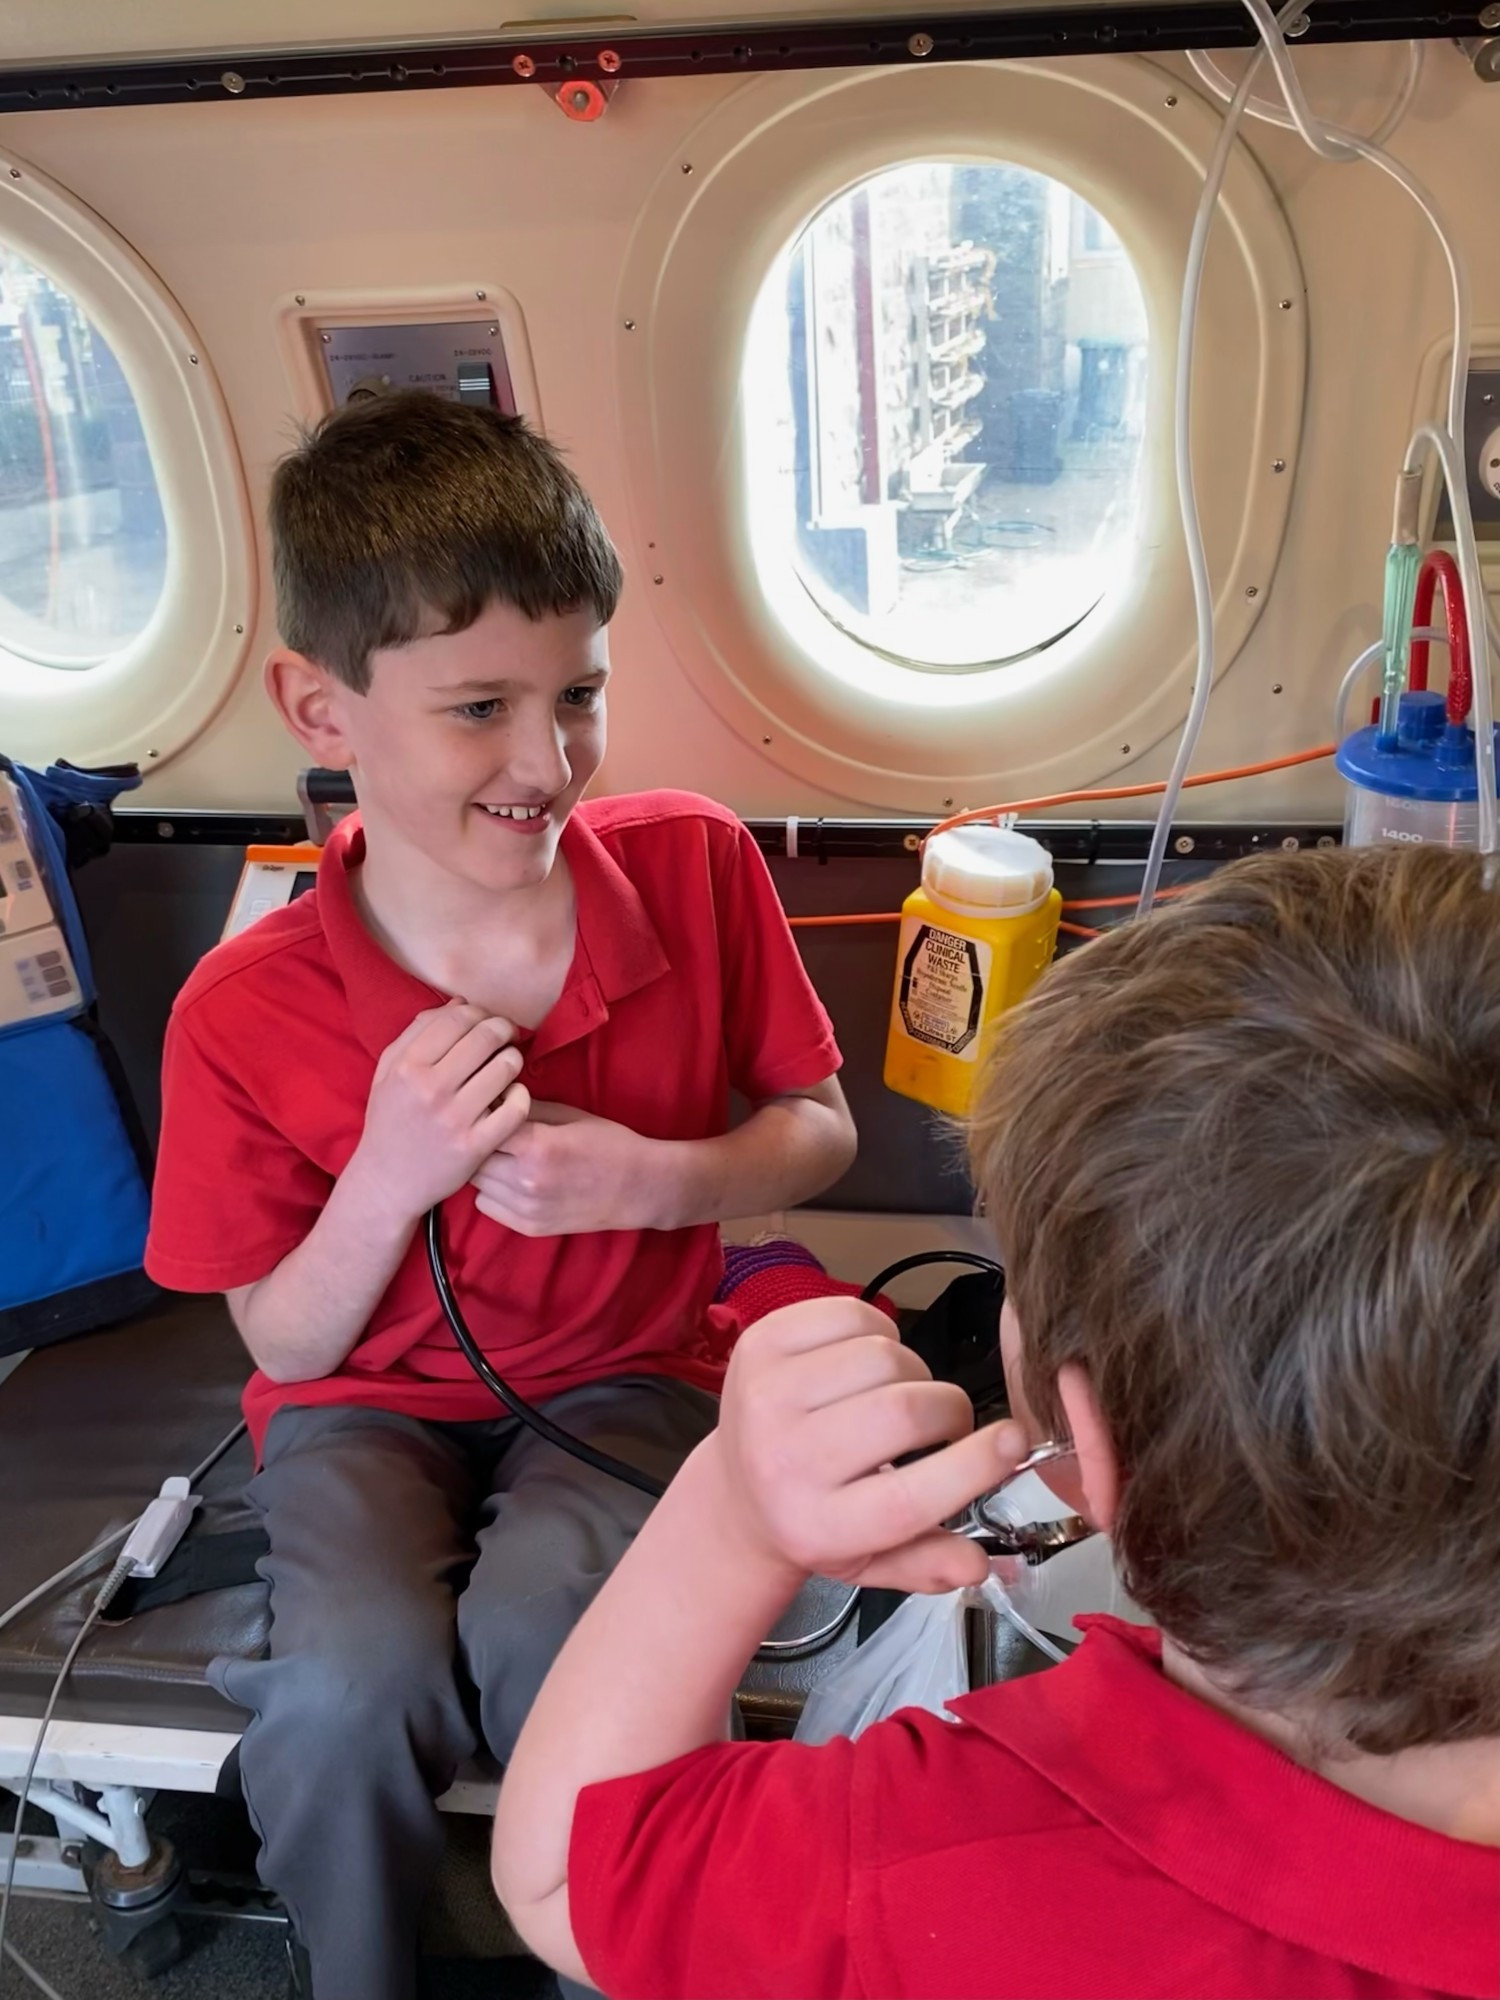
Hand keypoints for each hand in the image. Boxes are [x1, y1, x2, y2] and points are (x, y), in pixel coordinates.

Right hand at [353, 1000, 529, 1222]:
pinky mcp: (476, 1146)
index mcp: (408, 1066)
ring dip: (513, 1060)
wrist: (387, 1181)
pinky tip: (511, 1098)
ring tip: (506, 1067)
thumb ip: (417, 1033)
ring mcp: (455, 1118)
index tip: (486, 1022)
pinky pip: (517, 1106)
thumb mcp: (389, 1072)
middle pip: (487, 1036)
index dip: (480, 1012)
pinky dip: (521, 1096)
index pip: (458, 1017)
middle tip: (506, 1037)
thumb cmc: (390, 1120)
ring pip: (507, 1066)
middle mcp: (431, 1088)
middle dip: (503, 1030)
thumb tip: (459, 1003)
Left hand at [471, 1102, 677, 1236]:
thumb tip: (492, 1098)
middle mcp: (526, 1181)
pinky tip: (512, 1180)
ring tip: (504, 1157)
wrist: (639, 1188)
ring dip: (485, 1167)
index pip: (485, 1124)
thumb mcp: (570, 1115)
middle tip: (494, 1133)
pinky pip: (486, 1205)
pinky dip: (492, 1192)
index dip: (485, 1113)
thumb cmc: (609, 1144)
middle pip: (475, 1156)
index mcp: (538, 1146)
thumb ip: (526, 1108)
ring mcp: (527, 1209)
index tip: (490, 1108)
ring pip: (476, 1183)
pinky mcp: (529, 1228)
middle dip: (480, 1141)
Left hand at [711, 1298, 1031, 1595]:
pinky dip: (878, 1332)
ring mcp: (766, 1395)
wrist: (736, 1490)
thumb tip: (980, 1563)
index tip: (1013, 1440)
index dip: (973, 1465)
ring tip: (898, 1396)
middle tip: (945, 1425)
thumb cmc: (815, 1521)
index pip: (908, 1498)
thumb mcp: (869, 1563)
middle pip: (904, 1413)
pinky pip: (851, 1315)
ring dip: (913, 1371)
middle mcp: (784, 1460)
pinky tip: (865, 1364)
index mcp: (816, 1525)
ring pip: (883, 1356)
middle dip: (949, 1410)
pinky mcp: (759, 1345)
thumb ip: (928, 1564)